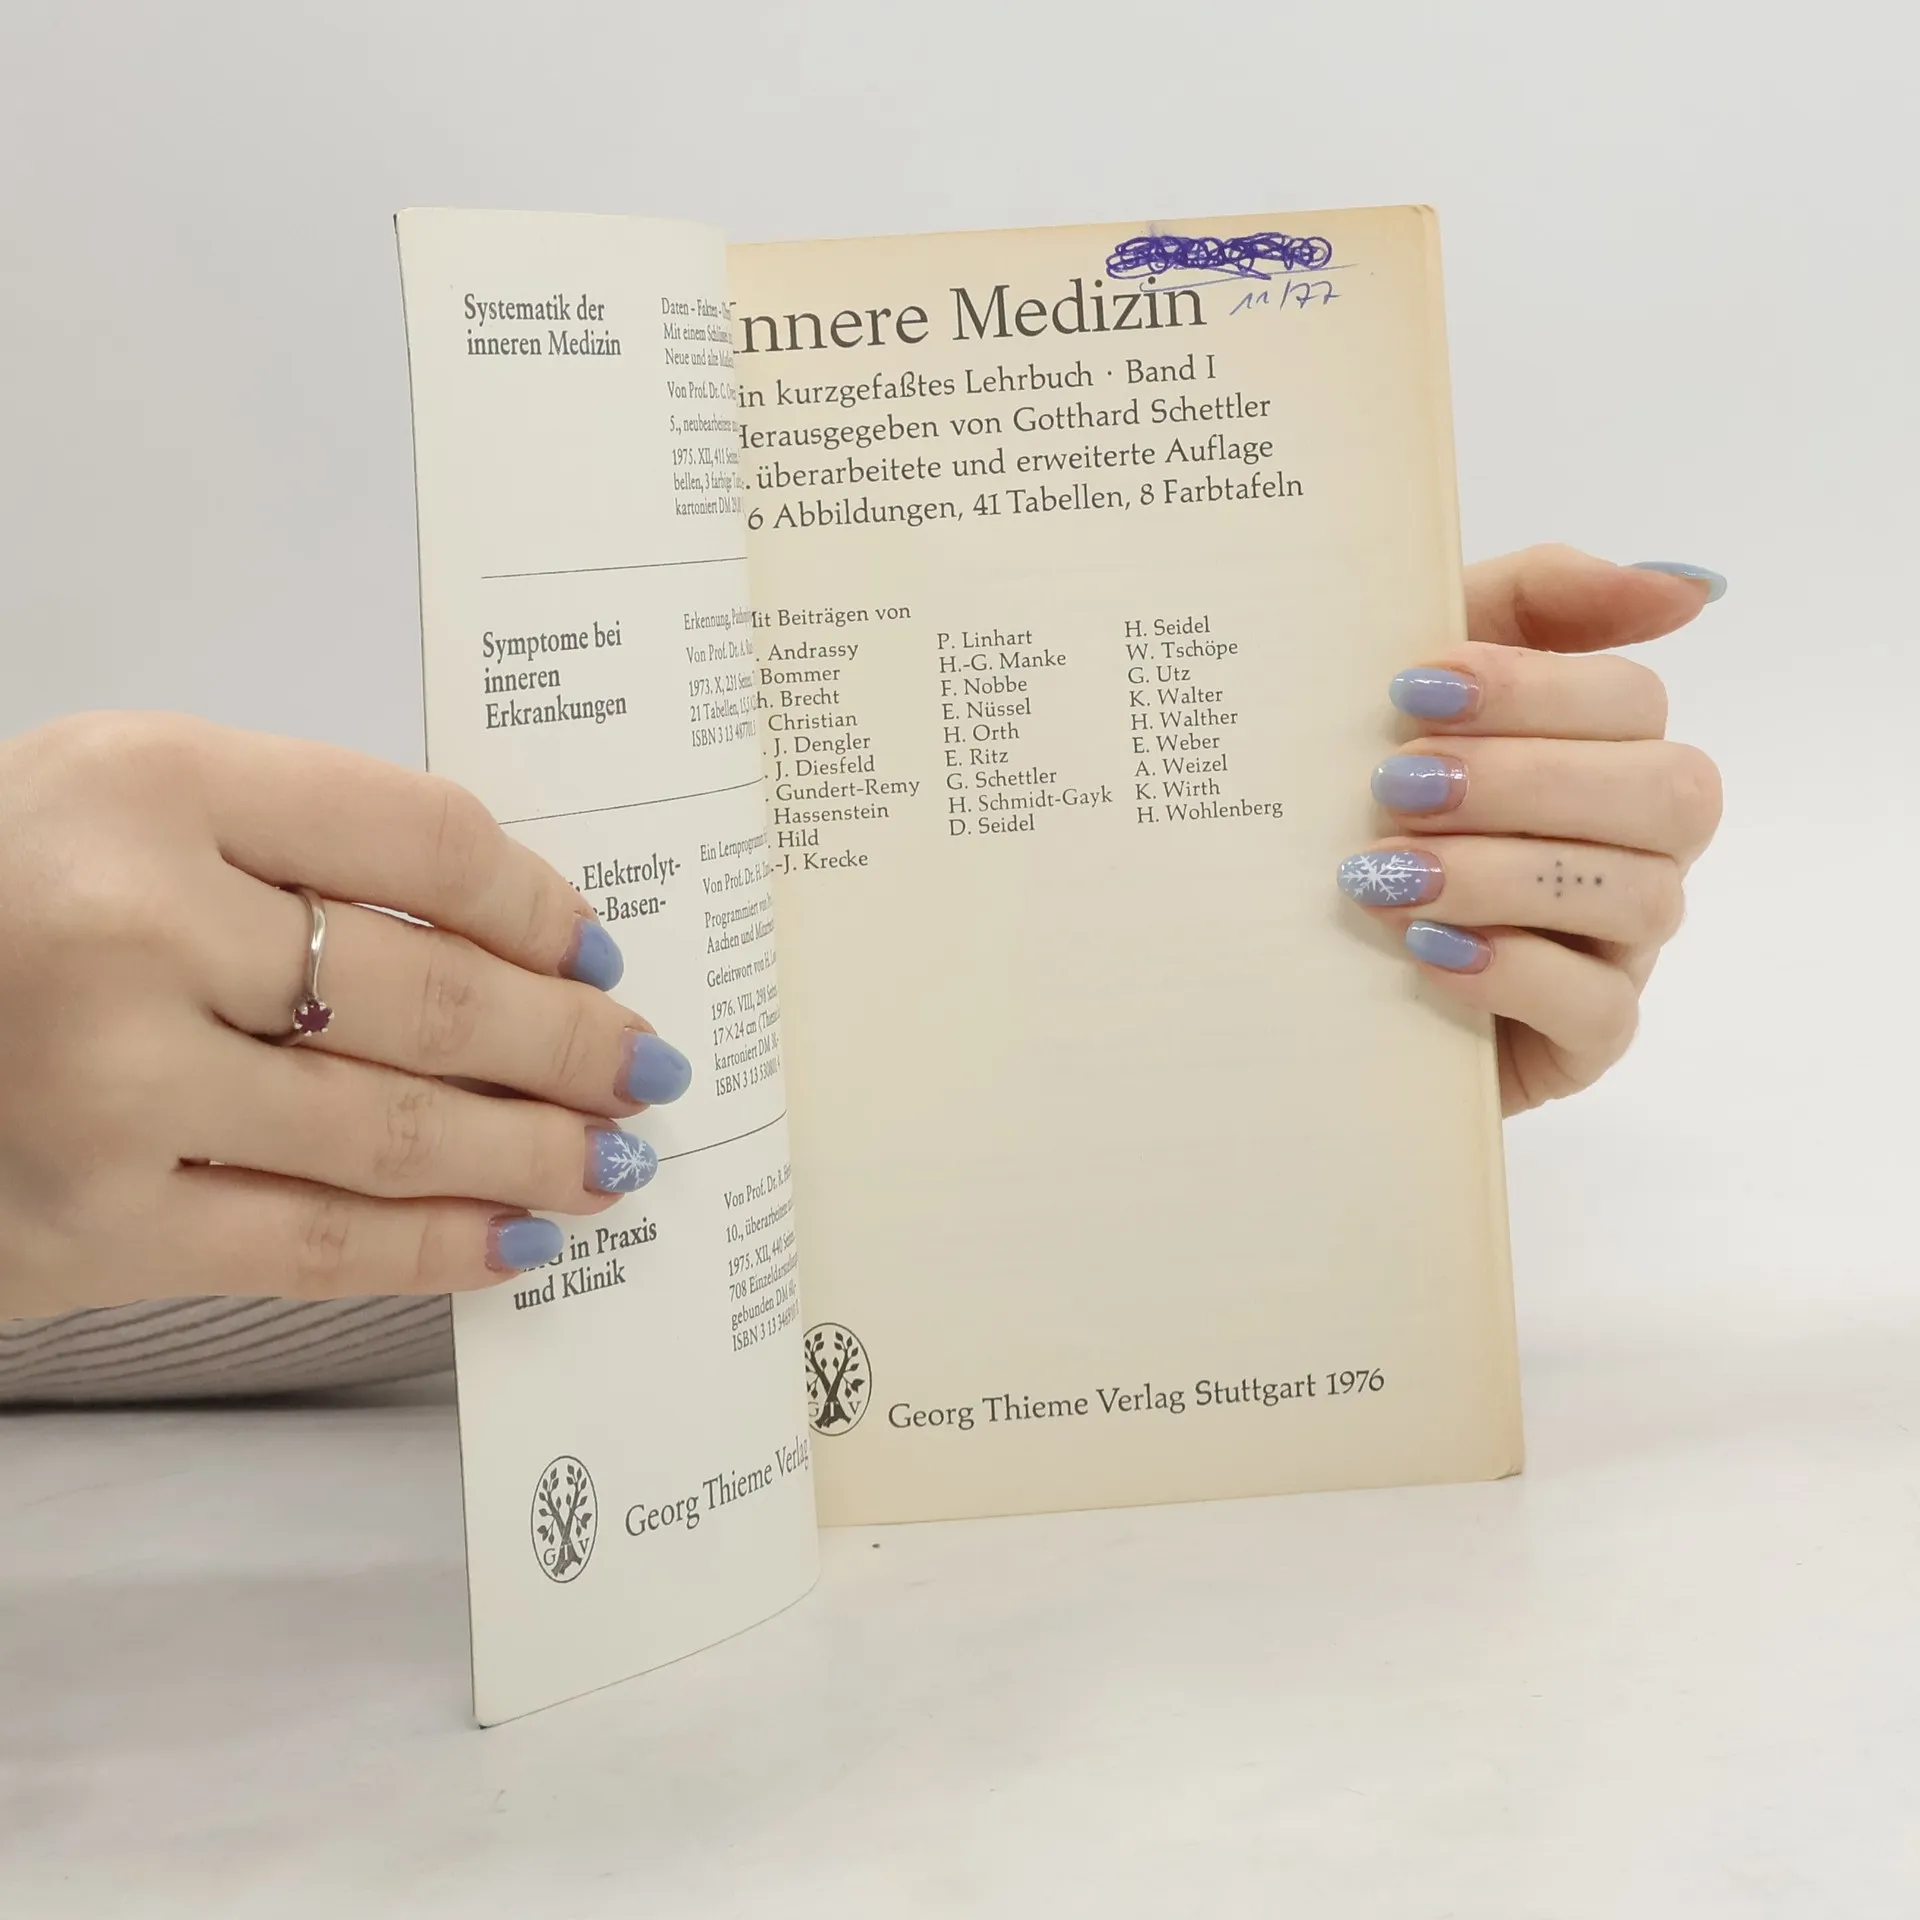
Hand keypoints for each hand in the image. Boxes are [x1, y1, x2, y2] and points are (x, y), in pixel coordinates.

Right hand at [0, 714, 689, 1316]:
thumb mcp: (116, 805)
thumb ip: (290, 845)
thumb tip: (512, 939)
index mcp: (147, 784)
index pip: (419, 839)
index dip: (539, 905)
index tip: (597, 948)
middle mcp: (129, 928)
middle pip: (431, 992)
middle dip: (570, 1042)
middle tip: (648, 1066)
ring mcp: (108, 1090)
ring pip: (395, 1130)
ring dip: (535, 1153)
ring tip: (616, 1160)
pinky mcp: (90, 1228)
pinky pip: (312, 1247)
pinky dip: (436, 1251)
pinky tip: (517, 1244)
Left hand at [1337, 546, 1724, 1113]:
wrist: (1299, 955)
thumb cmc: (1366, 800)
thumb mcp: (1424, 683)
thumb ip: (1535, 600)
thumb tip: (1686, 584)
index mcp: (1606, 750)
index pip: (1631, 701)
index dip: (1532, 689)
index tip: (1411, 690)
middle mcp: (1636, 843)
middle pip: (1669, 791)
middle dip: (1527, 780)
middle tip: (1395, 788)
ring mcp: (1622, 944)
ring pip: (1641, 896)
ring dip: (1505, 875)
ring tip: (1386, 876)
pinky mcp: (1587, 1038)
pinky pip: (1600, 1010)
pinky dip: (1515, 973)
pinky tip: (1428, 951)